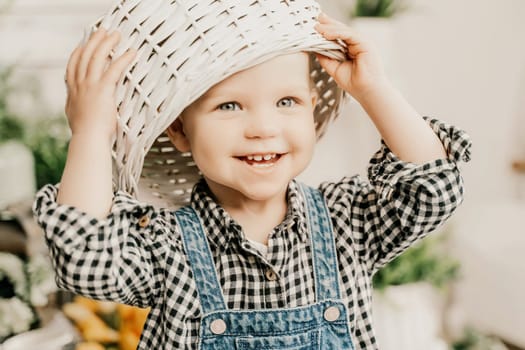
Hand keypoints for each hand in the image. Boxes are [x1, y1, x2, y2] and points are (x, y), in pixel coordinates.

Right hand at [64, 28, 135, 142]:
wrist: (89, 139)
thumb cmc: (87, 134)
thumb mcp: (76, 116)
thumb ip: (77, 107)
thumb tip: (77, 106)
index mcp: (72, 92)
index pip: (73, 65)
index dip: (79, 52)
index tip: (84, 43)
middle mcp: (79, 85)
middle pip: (85, 56)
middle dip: (94, 41)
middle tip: (103, 31)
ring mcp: (89, 86)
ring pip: (97, 57)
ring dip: (107, 43)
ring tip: (117, 35)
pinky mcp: (103, 89)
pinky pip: (114, 69)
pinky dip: (123, 59)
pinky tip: (131, 53)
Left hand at [314, 13, 389, 101]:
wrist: (366, 91)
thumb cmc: (354, 83)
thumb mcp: (334, 69)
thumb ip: (325, 58)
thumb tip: (315, 49)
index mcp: (350, 49)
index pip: (338, 36)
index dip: (327, 30)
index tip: (315, 27)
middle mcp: (356, 44)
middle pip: (341, 30)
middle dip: (328, 24)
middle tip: (316, 21)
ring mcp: (362, 43)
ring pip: (344, 31)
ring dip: (330, 28)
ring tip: (318, 28)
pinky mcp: (365, 44)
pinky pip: (349, 35)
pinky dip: (337, 33)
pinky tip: (327, 34)